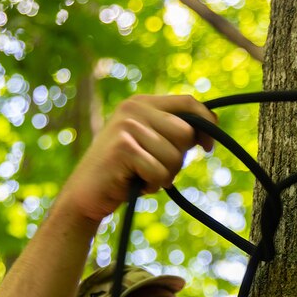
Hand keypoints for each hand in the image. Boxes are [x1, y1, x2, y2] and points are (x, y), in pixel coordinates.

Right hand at [58, 94, 217, 224]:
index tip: (208, 147)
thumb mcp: (151, 145)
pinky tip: (134, 182)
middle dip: (178, 159)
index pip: (188, 102)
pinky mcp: (123, 148)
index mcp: (142, 103)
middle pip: (186, 133)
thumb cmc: (125, 171)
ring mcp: (127, 126)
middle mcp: (134, 108)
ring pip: (175, 157)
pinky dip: (153, 185)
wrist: (86, 194)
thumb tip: (210, 126)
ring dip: (164, 175)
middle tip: (155, 168)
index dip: (207, 123)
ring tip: (141, 175)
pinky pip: (160, 172)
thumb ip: (174, 133)